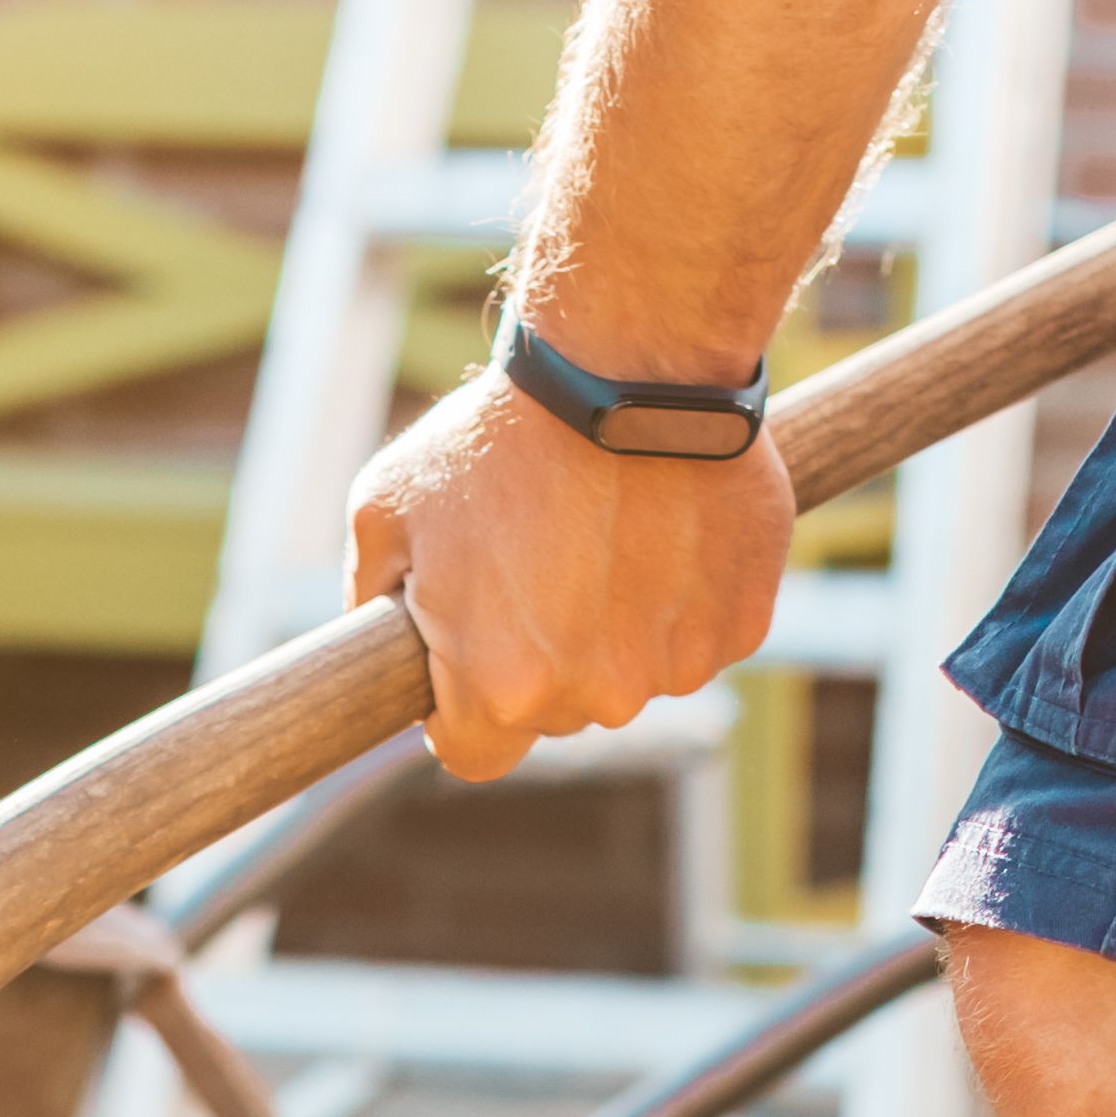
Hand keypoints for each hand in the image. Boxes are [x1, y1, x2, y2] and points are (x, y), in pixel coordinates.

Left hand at [346, 368, 799, 782]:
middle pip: (557, 714)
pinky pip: (699, 636)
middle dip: (540, 658)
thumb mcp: (387, 508)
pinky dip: (683, 598)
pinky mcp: (743, 625)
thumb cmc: (500, 434)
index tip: (465, 656)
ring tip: (605, 533)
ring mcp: (679, 665)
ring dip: (617, 629)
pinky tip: (663, 527)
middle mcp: (597, 696)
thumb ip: (373, 599)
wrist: (632, 361)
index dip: (460, 711)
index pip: (473, 754)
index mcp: (504, 688)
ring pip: (633, 677)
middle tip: (538, 563)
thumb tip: (377, 653)